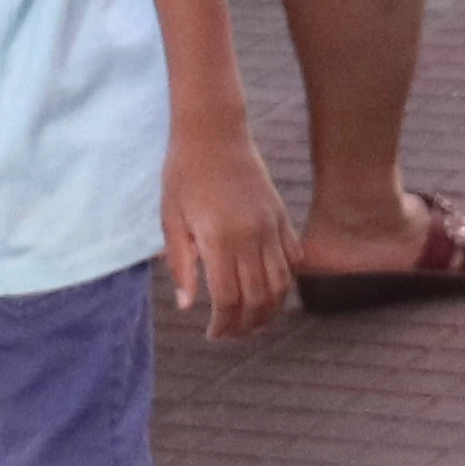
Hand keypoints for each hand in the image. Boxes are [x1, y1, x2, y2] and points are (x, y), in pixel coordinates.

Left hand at [158, 126, 295, 338]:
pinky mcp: (282, 215)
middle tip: (232, 335)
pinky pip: (293, 257)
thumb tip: (187, 305)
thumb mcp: (171, 218)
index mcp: (220, 239)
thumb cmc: (184, 173)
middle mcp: (251, 236)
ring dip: (270, 310)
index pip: (229, 299)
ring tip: (254, 321)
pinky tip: (271, 289)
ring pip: (282, 283)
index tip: (213, 334)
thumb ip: (181, 264)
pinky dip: (287, 280)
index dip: (223, 324)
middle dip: (247, 325)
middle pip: (259, 298)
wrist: (213, 130)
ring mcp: (271, 226)